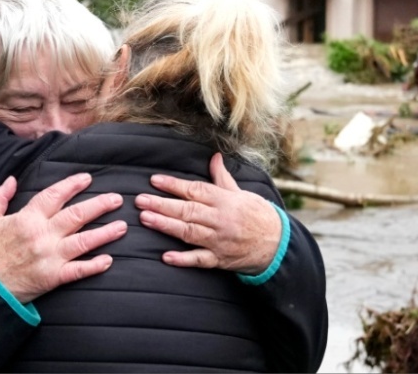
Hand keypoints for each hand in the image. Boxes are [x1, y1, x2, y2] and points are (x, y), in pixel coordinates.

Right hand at [0, 173, 125, 303]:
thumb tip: (11, 179)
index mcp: (27, 219)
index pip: (54, 196)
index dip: (72, 185)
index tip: (87, 178)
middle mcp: (42, 235)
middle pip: (76, 215)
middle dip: (99, 205)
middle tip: (117, 199)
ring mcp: (50, 257)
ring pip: (83, 241)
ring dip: (105, 233)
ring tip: (122, 226)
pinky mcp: (52, 278)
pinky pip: (78, 271)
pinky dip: (94, 266)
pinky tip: (109, 260)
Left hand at [135, 153, 281, 274]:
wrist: (278, 244)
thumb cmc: (257, 215)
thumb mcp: (242, 193)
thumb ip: (222, 178)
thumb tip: (214, 157)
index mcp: (225, 200)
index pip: (195, 190)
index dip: (174, 185)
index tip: (154, 181)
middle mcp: (220, 219)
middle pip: (187, 210)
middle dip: (162, 205)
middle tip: (140, 200)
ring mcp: (219, 240)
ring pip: (189, 232)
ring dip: (166, 226)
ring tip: (146, 219)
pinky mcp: (220, 259)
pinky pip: (199, 260)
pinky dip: (183, 259)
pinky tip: (166, 256)